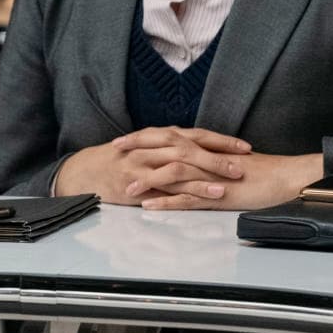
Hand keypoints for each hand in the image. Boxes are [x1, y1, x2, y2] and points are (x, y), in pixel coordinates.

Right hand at [54, 126, 250, 202]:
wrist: (87, 170)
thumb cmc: (120, 160)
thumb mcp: (148, 147)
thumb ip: (172, 148)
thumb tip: (202, 151)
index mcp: (161, 136)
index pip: (197, 135)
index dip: (222, 141)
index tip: (245, 147)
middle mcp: (155, 146)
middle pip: (193, 147)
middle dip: (220, 156)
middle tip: (243, 164)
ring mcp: (145, 163)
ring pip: (181, 166)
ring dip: (207, 175)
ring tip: (229, 183)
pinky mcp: (138, 181)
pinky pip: (166, 187)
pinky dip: (186, 192)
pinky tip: (201, 197)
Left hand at [137, 151, 324, 210]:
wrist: (285, 178)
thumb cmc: (258, 172)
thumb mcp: (224, 162)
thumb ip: (203, 161)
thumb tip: (183, 161)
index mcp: (204, 147)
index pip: (168, 137)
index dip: (143, 138)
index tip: (121, 140)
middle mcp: (204, 156)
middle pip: (164, 148)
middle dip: (136, 150)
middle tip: (113, 153)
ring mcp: (210, 175)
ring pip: (173, 173)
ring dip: (148, 179)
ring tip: (126, 187)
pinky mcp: (218, 194)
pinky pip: (188, 198)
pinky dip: (167, 202)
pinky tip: (150, 206)